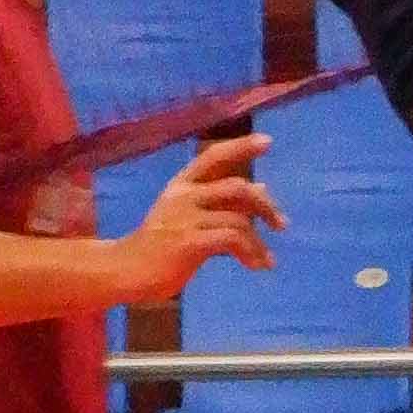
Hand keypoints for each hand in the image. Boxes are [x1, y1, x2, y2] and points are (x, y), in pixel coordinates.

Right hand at [123, 137, 279, 297]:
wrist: (130, 271)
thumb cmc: (163, 247)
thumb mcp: (191, 217)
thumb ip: (223, 203)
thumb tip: (262, 191)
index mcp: (182, 184)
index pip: (214, 156)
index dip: (241, 147)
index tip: (267, 141)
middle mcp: (184, 194)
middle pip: (236, 186)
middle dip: (264, 206)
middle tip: (281, 225)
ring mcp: (186, 217)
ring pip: (239, 218)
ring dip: (259, 241)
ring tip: (266, 260)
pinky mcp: (190, 242)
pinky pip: (232, 239)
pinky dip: (251, 253)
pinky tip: (256, 266)